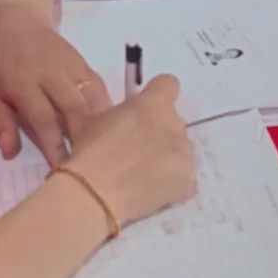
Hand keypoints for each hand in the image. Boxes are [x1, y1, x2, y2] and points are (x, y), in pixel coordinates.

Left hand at [0, 5, 109, 168]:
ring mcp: (72, 67)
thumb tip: (10, 153)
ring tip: (104, 151)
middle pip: (74, 109)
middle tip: (89, 166)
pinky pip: (101, 89)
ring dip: (101, 127)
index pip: (43, 118)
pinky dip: (108, 110)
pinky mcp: (85, 64)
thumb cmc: (0, 63)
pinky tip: (112, 129)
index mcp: (23, 83)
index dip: (54, 145)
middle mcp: (51, 74)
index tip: (62, 169)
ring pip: (93, 99)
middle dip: (83, 139)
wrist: (18, 21)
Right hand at [71, 78, 194, 229]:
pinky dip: (170, 183)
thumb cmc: (90, 153)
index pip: (168, 85)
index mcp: (154, 103)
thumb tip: (130, 119)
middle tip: (135, 152)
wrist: (95, 192)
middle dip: (159, 133)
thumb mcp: (99, 120)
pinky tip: (149, 190)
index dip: (157, 96)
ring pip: (180, 150)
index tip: (145, 111)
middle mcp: (175, 123)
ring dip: (166, 157)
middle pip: (173, 122)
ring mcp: (184, 153)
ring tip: (141, 176)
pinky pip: (183, 177)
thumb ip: (123, 112)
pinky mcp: (187, 180)